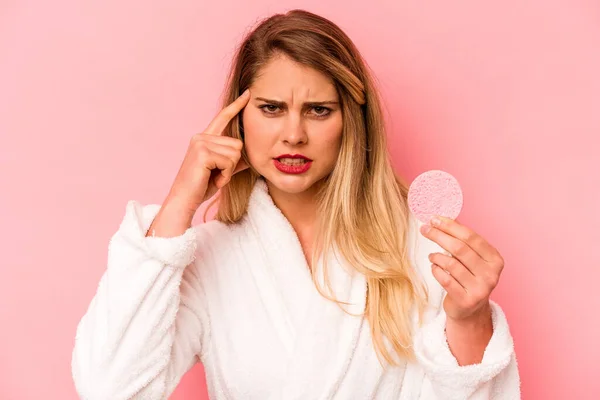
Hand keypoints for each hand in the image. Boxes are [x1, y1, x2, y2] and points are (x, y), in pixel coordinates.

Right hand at [165, 89, 250, 213]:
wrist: (185, 200)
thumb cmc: (201, 186)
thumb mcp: (221, 170)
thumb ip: (233, 160)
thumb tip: (250, 156)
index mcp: (204, 138)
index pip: (223, 118)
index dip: (236, 106)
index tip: (248, 94)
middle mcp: (201, 136)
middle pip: (238, 143)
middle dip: (233, 164)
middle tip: (217, 174)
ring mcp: (201, 143)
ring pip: (235, 153)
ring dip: (229, 170)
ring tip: (214, 177)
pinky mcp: (203, 153)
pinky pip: (229, 162)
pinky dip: (225, 175)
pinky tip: (213, 179)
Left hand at [420, 216, 503, 322]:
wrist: (469, 310)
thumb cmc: (468, 277)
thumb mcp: (471, 258)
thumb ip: (462, 240)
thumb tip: (442, 218)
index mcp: (495, 259)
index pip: (471, 237)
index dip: (451, 226)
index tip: (434, 219)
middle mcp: (491, 274)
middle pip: (459, 248)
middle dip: (439, 236)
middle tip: (425, 229)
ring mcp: (480, 289)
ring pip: (451, 264)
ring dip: (436, 256)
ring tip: (432, 256)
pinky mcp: (466, 300)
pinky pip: (445, 279)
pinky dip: (436, 270)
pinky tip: (435, 267)